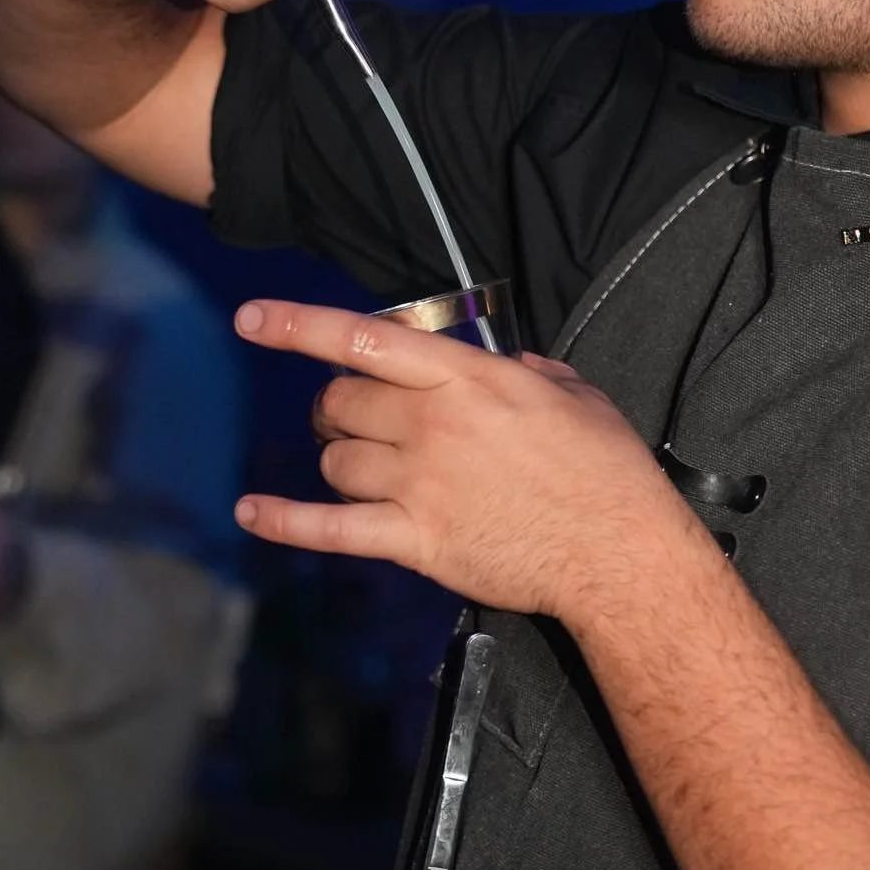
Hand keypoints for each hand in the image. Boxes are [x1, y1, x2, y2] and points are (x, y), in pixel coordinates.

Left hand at [231, 300, 697, 621]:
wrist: (618, 551)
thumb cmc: (607, 469)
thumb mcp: (572, 393)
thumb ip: (526, 370)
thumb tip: (504, 365)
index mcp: (468, 378)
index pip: (364, 339)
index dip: (298, 325)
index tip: (252, 318)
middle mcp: (433, 423)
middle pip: (342, 402)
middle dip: (337, 406)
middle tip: (351, 417)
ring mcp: (419, 483)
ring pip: (335, 460)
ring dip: (338, 460)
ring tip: (361, 468)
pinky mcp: (415, 539)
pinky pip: (331, 528)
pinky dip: (286, 520)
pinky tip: (251, 512)